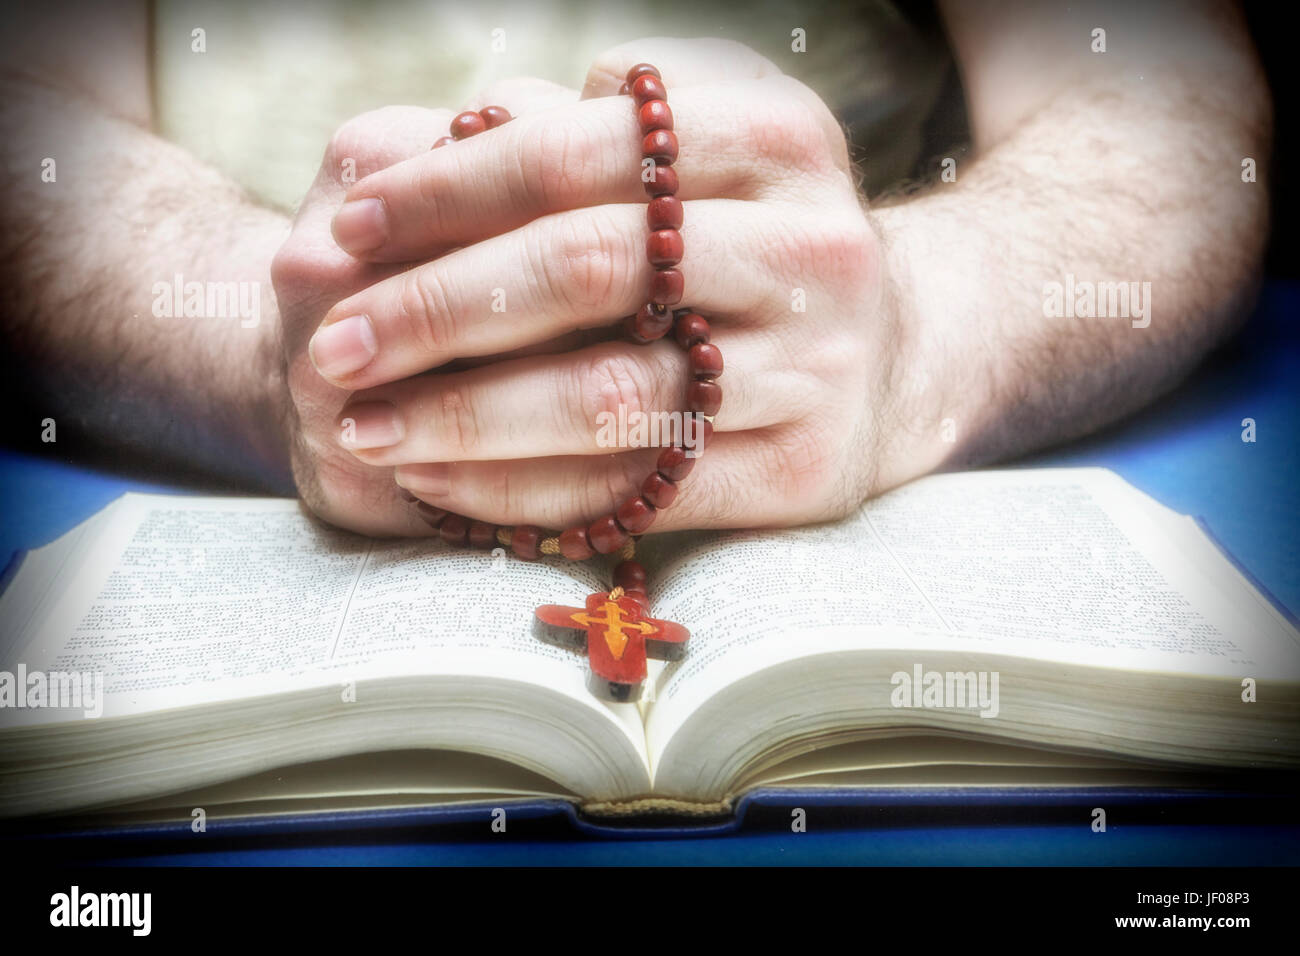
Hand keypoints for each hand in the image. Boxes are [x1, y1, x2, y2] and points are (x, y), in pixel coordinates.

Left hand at [319, 40, 912, 533]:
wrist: (892, 350)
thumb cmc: (746, 240)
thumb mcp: (690, 156)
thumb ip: (564, 143)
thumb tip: (400, 170)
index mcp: (774, 137)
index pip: (581, 154)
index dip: (451, 188)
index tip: (352, 225)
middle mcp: (811, 246)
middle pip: (589, 268)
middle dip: (438, 309)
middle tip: (337, 345)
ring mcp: (817, 367)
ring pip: (609, 395)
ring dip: (464, 416)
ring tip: (364, 427)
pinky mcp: (805, 472)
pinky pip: (640, 490)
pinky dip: (527, 492)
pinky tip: (443, 487)